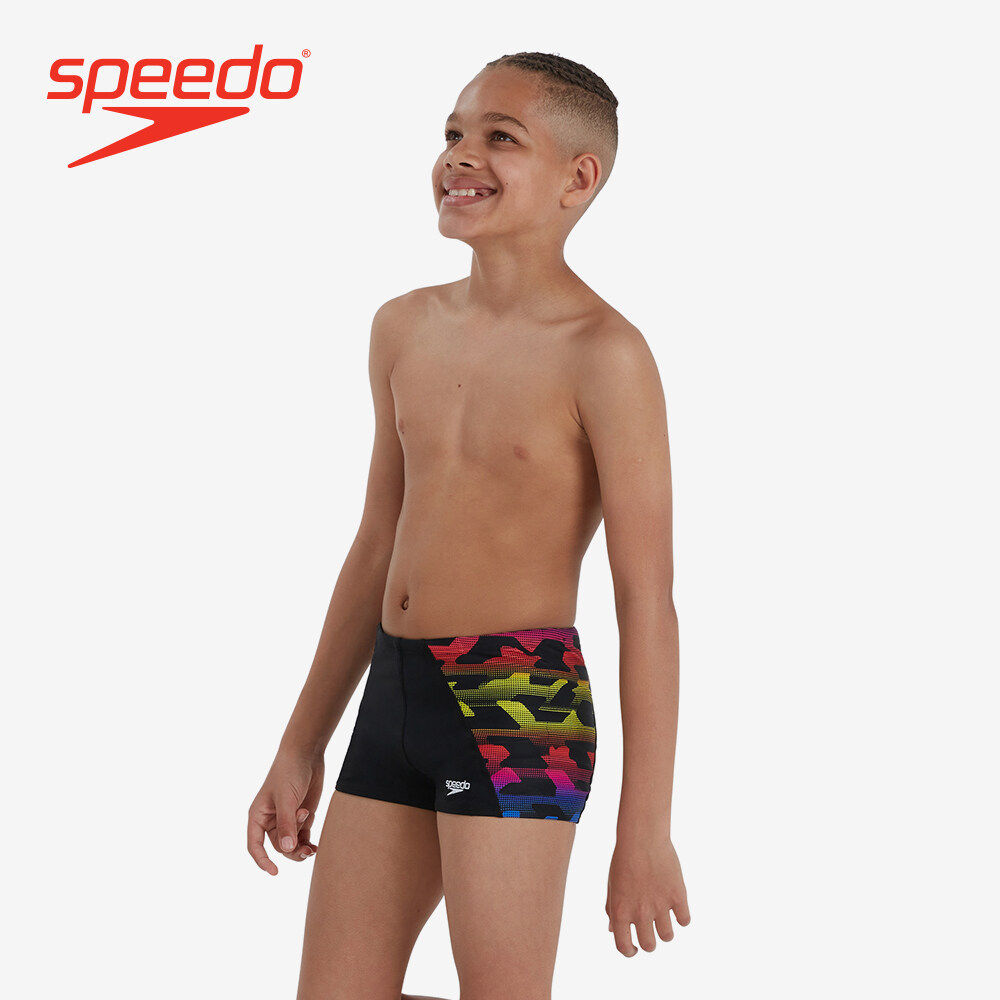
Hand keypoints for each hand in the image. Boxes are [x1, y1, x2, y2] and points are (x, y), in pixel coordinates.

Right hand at [247, 748, 323, 874]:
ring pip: (291, 844)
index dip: (262, 860)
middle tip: (306, 847)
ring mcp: (287, 819)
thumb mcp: (286, 799)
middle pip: (278, 847)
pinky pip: (303, 837)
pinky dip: (308, 843)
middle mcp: (271, 820)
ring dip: (300, 849)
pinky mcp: (302, 816)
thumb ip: (286, 824)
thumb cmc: (289, 773)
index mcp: (258, 815)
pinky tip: (316, 847)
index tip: (274, 872)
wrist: (306, 754)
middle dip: (291, 849)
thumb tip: (287, 849)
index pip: (254, 845)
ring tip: (312, 848)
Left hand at [606, 832, 689, 955]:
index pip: (624, 946)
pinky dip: (682, 917)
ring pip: (667, 937)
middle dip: (650, 941)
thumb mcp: (612, 885)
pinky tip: (676, 906)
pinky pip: (684, 920)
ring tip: (664, 916)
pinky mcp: (678, 896)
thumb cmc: (624, 859)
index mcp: (620, 911)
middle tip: (651, 930)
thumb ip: (612, 910)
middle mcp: (640, 913)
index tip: (635, 948)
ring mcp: (660, 905)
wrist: (642, 837)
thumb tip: (612, 931)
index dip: (630, 951)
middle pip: (649, 945)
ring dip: (665, 930)